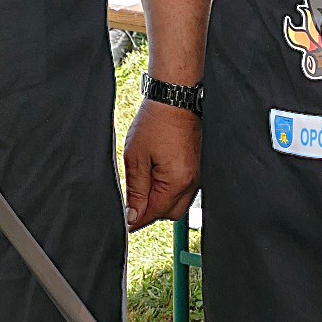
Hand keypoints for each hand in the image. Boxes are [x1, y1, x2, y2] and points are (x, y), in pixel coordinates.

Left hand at [122, 99, 199, 229]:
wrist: (175, 99)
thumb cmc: (156, 122)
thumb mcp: (136, 158)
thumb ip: (135, 190)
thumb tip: (133, 215)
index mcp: (177, 181)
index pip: (155, 213)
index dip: (137, 219)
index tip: (125, 222)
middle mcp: (191, 182)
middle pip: (170, 214)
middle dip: (151, 212)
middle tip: (133, 201)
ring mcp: (197, 176)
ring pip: (178, 203)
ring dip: (160, 201)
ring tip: (144, 183)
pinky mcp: (197, 169)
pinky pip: (184, 190)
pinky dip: (169, 190)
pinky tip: (156, 177)